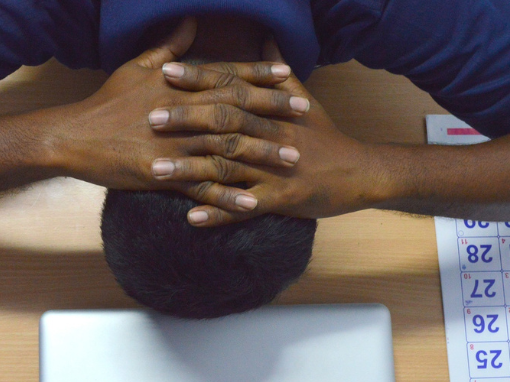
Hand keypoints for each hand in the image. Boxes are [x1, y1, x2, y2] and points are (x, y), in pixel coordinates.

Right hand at [51, 18, 311, 200]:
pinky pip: (202, 187)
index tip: (290, 77)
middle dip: (273, 112)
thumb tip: (189, 22)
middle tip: (305, 116)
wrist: (72, 136)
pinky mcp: (162, 174)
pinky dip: (228, 197)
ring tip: (291, 162)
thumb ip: (168, 47)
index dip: (259, 77)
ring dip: (261, 155)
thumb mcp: (136, 66)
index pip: (227, 77)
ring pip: (225, 149)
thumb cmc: (106, 101)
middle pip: (236, 111)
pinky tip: (253, 204)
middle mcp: (181, 112)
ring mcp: (173, 145)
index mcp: (178, 86)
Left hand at [147, 41, 388, 225]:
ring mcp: (274, 169)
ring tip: (155, 170)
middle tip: (150, 119)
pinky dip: (217, 212)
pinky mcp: (281, 199)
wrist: (359, 172)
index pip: (230, 88)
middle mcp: (270, 135)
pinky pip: (244, 207)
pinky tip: (190, 217)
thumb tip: (266, 35)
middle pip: (223, 124)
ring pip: (226, 166)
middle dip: (185, 120)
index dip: (198, 80)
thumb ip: (276, 71)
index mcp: (271, 110)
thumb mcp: (304, 98)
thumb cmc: (325, 135)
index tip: (165, 73)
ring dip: (189, 169)